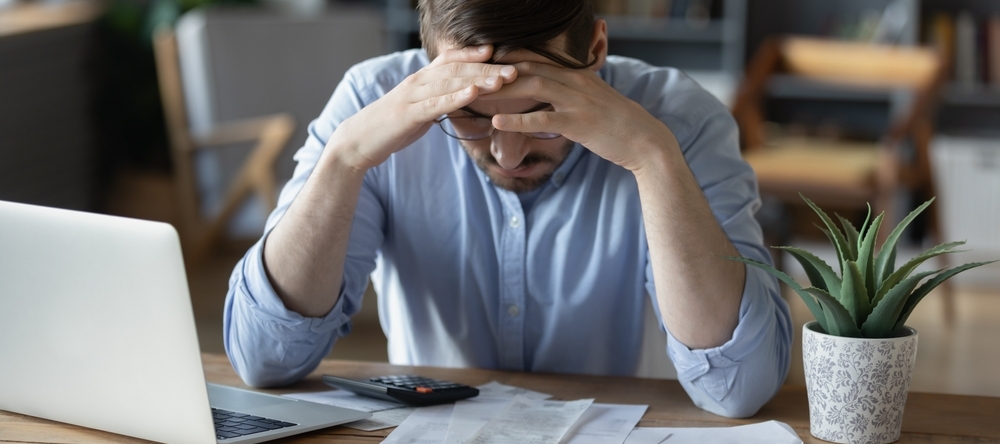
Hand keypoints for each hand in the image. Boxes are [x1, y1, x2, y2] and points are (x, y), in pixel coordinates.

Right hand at [329, 45, 517, 170]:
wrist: (359, 141)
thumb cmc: (391, 127)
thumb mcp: (418, 111)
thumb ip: (437, 102)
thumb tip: (457, 102)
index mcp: (420, 80)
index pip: (449, 60)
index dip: (472, 54)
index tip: (497, 51)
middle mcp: (418, 82)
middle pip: (457, 69)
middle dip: (487, 68)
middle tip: (515, 69)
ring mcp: (413, 96)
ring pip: (451, 83)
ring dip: (479, 79)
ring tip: (503, 80)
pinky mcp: (409, 114)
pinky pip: (436, 102)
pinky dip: (457, 96)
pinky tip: (475, 93)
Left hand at [485, 62, 677, 172]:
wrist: (644, 140)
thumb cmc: (618, 123)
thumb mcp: (596, 99)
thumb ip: (575, 91)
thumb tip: (555, 91)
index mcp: (578, 75)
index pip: (538, 60)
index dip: (511, 58)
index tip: (487, 62)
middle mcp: (576, 82)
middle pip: (530, 68)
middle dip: (501, 71)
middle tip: (474, 76)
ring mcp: (577, 101)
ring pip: (533, 87)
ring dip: (503, 90)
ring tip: (478, 94)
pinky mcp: (578, 123)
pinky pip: (542, 120)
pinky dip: (517, 121)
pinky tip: (496, 123)